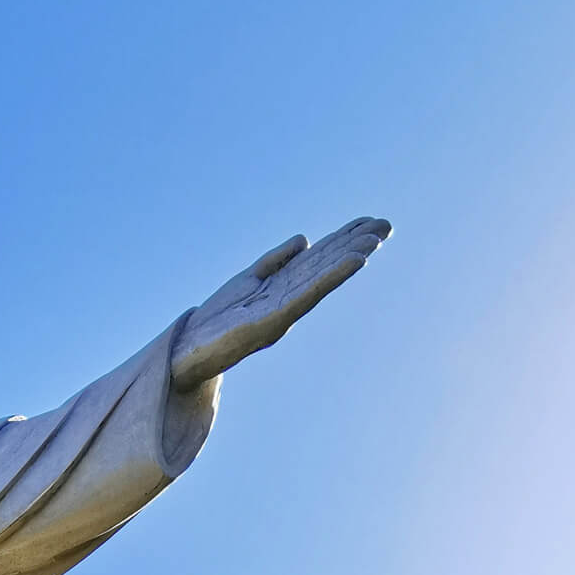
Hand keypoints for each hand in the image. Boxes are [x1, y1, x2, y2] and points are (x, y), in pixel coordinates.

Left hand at [170, 217, 390, 393]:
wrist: (187, 351)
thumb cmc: (216, 318)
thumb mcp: (247, 280)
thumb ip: (275, 260)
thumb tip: (305, 240)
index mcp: (283, 288)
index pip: (319, 259)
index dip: (344, 239)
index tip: (371, 223)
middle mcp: (288, 299)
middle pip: (326, 265)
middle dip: (355, 244)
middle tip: (388, 225)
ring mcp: (282, 311)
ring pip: (322, 278)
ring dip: (348, 258)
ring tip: (374, 241)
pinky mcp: (271, 322)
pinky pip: (306, 295)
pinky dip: (330, 277)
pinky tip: (352, 263)